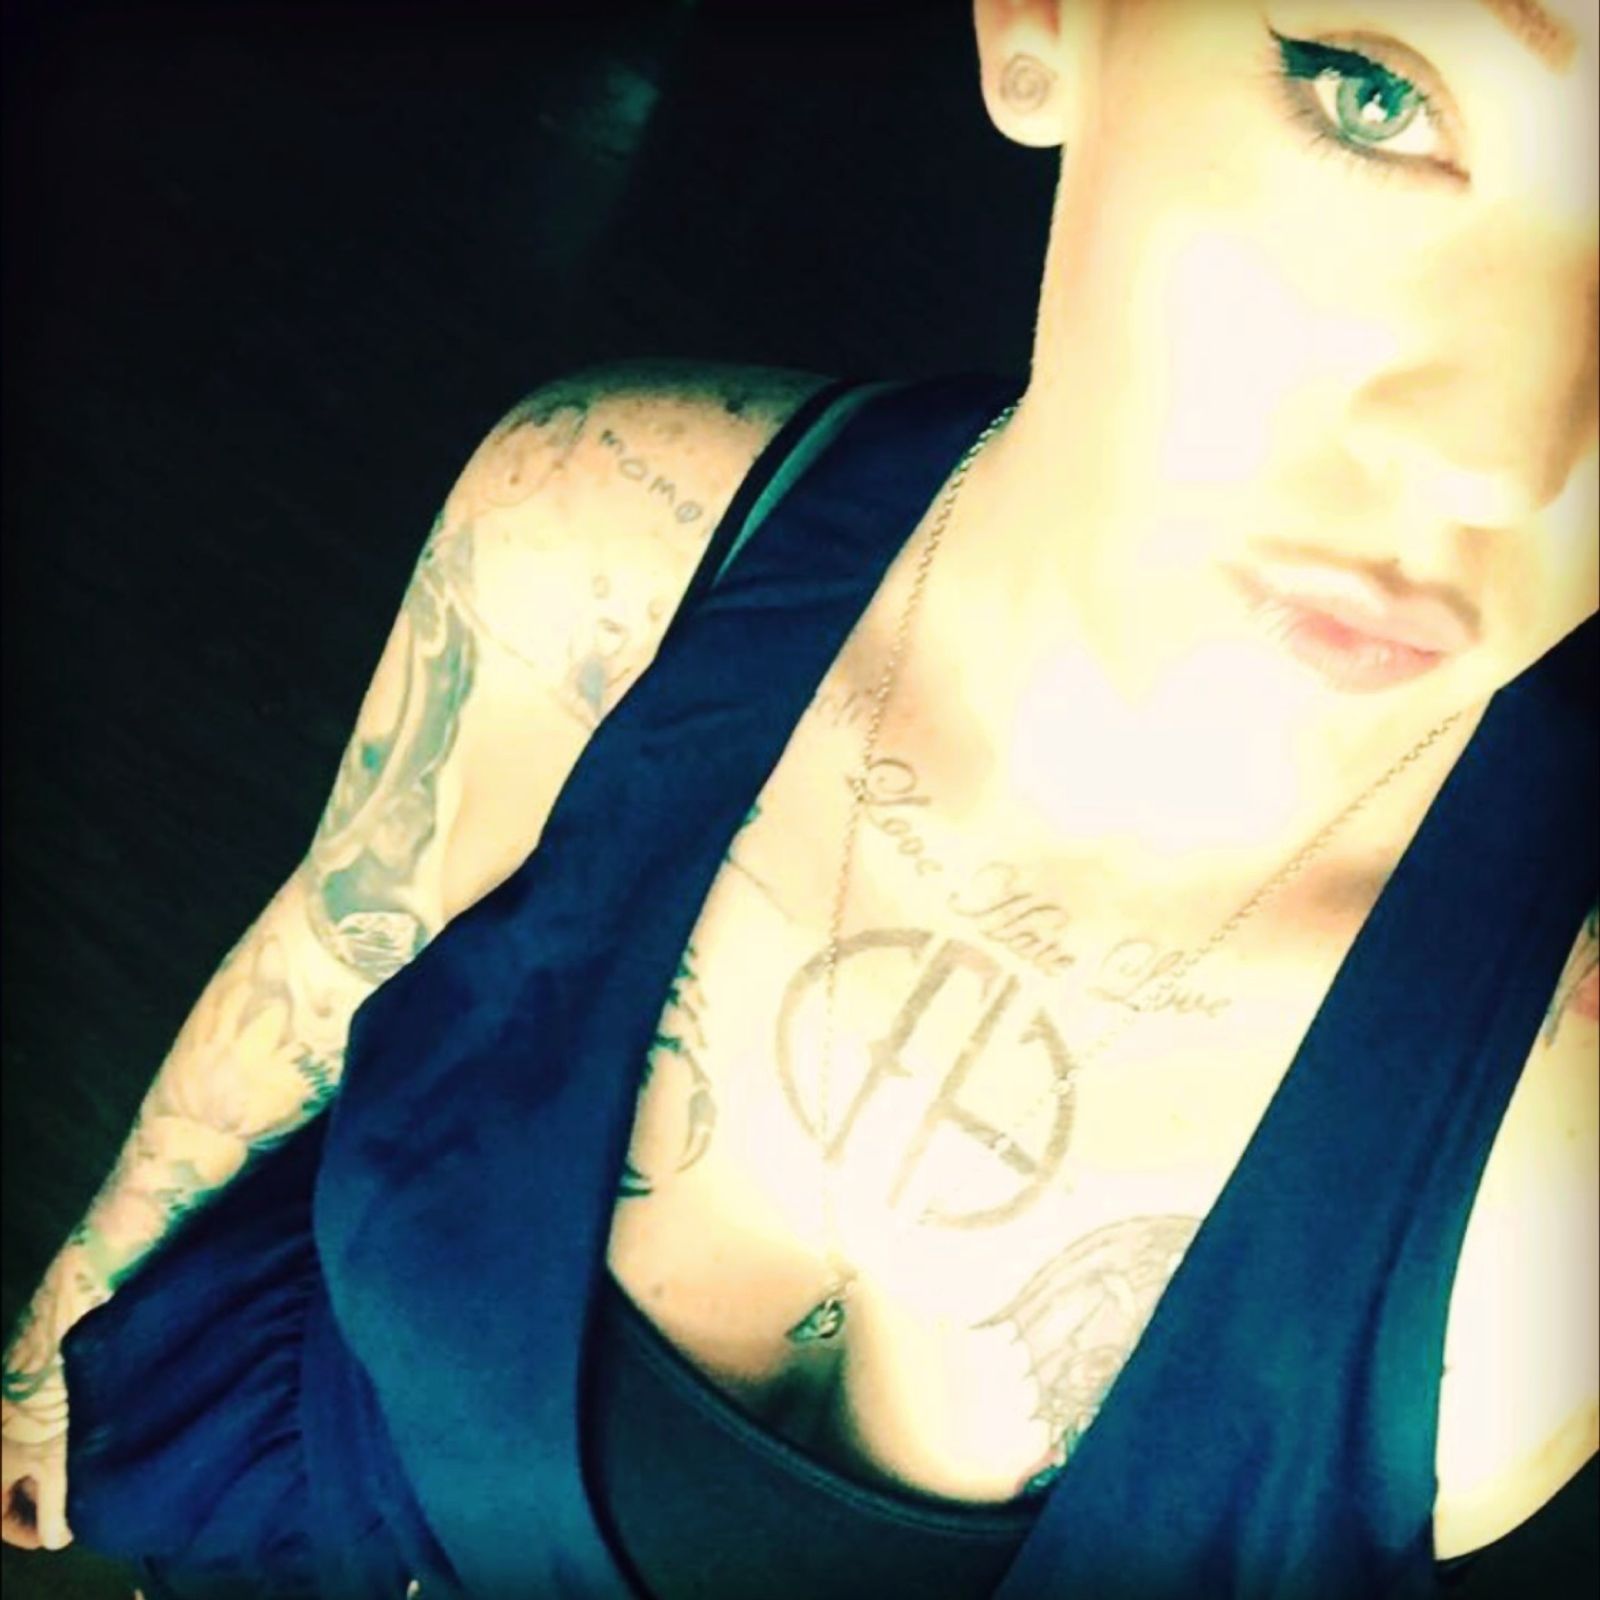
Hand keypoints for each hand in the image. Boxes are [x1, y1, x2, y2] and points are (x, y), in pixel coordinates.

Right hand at [2, 1348, 73, 1550]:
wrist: (55, 1341)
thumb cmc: (54, 1409)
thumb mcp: (58, 1467)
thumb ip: (56, 1510)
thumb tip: (56, 1539)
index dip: (26, 1531)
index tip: (52, 1536)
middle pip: (6, 1486)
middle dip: (38, 1501)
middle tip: (69, 1507)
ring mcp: (2, 1414)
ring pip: (19, 1458)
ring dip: (43, 1471)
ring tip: (79, 1474)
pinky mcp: (17, 1389)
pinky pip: (26, 1432)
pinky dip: (46, 1443)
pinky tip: (77, 1439)